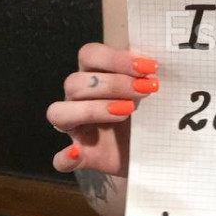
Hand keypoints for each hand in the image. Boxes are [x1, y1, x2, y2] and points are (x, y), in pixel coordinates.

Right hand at [46, 43, 158, 175]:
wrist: (156, 151)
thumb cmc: (150, 113)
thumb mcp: (150, 92)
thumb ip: (147, 76)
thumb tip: (155, 66)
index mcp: (94, 76)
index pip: (89, 55)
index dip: (115, 58)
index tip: (148, 66)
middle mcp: (79, 99)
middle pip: (74, 82)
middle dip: (113, 84)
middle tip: (145, 89)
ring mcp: (76, 128)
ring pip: (59, 112)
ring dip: (93, 110)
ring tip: (127, 111)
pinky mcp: (81, 157)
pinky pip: (60, 159)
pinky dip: (66, 157)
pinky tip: (78, 153)